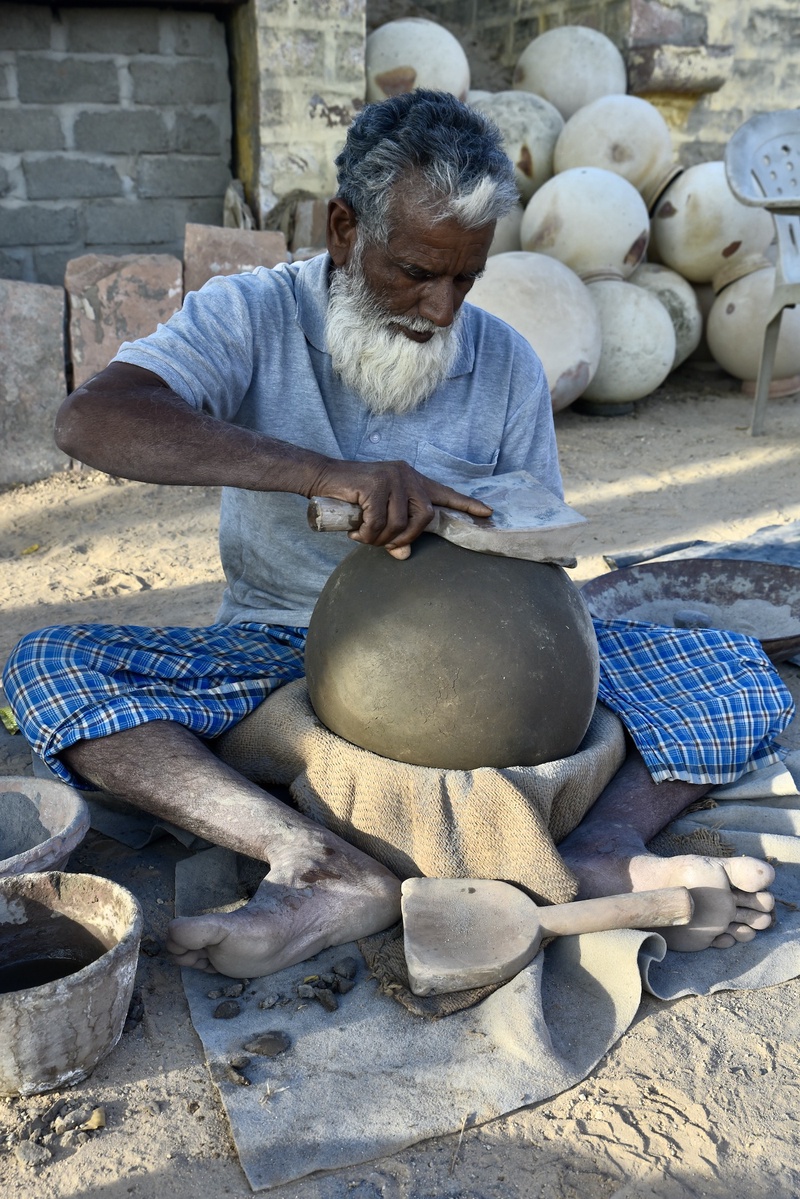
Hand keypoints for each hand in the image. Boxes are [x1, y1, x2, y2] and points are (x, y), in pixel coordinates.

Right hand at [306, 459, 492, 558]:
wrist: (322, 478)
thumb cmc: (351, 497)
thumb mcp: (378, 515)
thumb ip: (396, 531)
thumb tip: (404, 554)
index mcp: (412, 479)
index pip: (444, 493)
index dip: (466, 505)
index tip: (487, 513)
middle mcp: (406, 475)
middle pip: (424, 517)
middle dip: (406, 537)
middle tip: (384, 543)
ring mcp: (392, 477)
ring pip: (401, 523)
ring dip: (381, 539)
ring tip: (364, 537)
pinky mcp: (376, 484)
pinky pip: (379, 522)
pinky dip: (367, 534)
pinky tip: (356, 532)